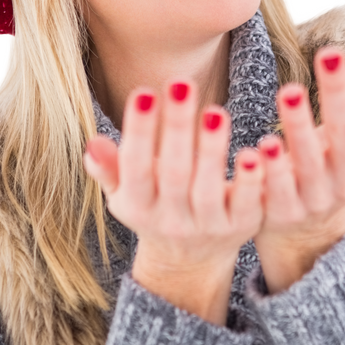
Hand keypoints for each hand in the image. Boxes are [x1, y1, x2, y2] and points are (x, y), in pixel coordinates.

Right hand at [83, 81, 265, 272]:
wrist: (189, 260)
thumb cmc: (154, 207)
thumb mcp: (126, 192)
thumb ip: (110, 168)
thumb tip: (92, 144)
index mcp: (138, 206)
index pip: (136, 167)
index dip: (140, 132)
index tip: (145, 92)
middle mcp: (170, 220)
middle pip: (173, 173)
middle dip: (177, 128)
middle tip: (182, 85)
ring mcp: (206, 226)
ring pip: (208, 189)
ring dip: (212, 150)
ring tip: (216, 112)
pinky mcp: (240, 228)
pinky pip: (245, 203)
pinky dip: (248, 180)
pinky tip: (252, 152)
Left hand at [254, 44, 344, 261]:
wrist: (303, 227)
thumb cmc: (335, 165)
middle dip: (337, 95)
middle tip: (328, 53)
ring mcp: (315, 201)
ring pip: (308, 164)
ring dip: (299, 128)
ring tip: (290, 92)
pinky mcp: (282, 213)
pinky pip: (274, 192)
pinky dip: (267, 170)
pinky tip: (260, 146)